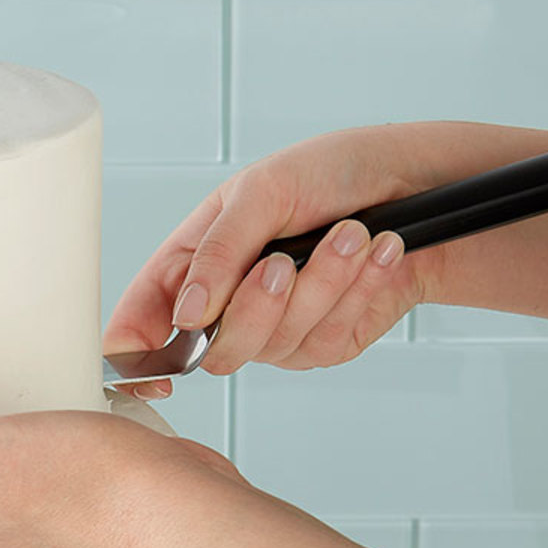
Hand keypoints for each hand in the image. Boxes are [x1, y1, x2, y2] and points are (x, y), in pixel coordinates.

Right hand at [106, 124, 446, 394]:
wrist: (414, 184)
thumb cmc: (331, 172)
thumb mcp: (262, 190)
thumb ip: (217, 253)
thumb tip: (187, 313)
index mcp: (192, 265)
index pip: (138, 324)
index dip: (134, 358)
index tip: (157, 374)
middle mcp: (226, 306)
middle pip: (212, 352)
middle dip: (255, 306)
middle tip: (284, 260)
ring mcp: (274, 330)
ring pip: (274, 345)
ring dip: (322, 283)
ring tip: (352, 234)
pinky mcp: (323, 342)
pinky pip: (326, 340)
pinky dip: (357, 291)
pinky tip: (376, 254)